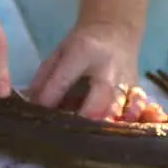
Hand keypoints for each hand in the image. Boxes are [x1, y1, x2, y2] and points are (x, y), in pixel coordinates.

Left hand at [27, 22, 167, 122]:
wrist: (118, 30)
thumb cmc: (83, 43)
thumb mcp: (60, 52)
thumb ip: (44, 78)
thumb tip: (30, 104)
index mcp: (85, 51)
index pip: (65, 77)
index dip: (51, 96)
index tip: (39, 111)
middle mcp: (109, 67)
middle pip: (100, 98)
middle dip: (84, 118)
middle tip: (67, 132)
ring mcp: (127, 81)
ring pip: (118, 111)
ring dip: (101, 126)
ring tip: (84, 138)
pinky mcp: (137, 92)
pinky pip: (131, 114)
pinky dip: (118, 126)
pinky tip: (106, 135)